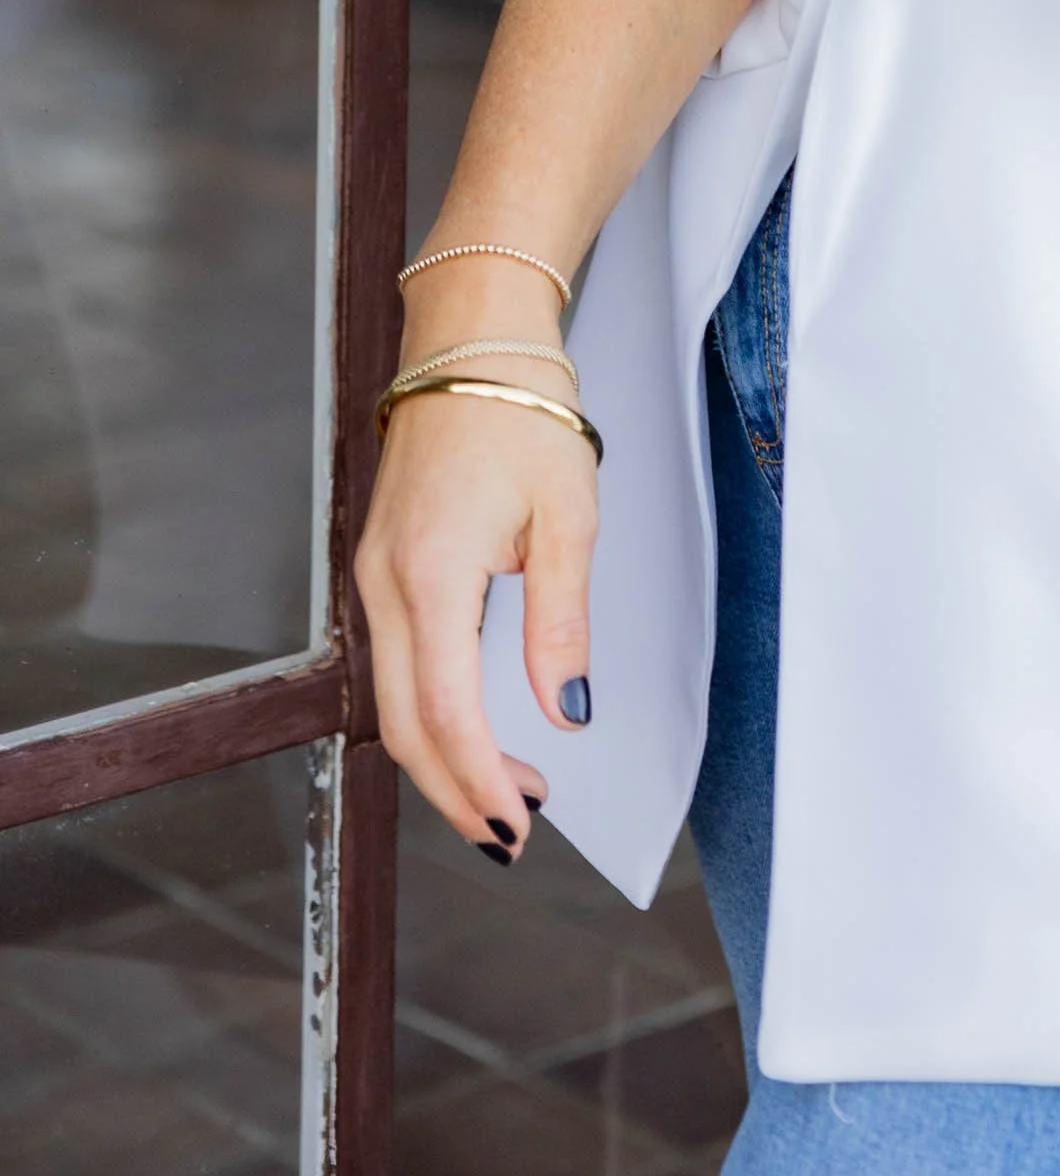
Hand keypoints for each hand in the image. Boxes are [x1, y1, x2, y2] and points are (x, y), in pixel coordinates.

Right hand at [357, 330, 595, 860]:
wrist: (473, 344)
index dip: (477, 780)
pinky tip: (472, 730)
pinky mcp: (382, 569)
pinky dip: (430, 713)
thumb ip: (560, 624)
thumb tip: (568, 712)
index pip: (444, 712)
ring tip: (507, 790)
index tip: (516, 825)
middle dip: (456, 790)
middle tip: (517, 830)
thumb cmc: (524, 415)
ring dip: (443, 757)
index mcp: (431, 574)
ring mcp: (374, 577)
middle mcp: (386, 585)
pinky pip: (396, 664)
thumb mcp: (567, 518)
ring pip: (394, 700)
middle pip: (405, 725)